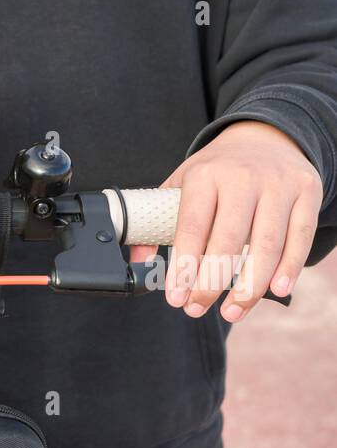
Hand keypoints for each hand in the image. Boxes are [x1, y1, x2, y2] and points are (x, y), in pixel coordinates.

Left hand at [128, 121, 322, 321]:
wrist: (266, 136)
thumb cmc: (219, 170)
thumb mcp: (184, 181)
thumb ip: (160, 219)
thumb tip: (140, 261)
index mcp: (205, 175)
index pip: (192, 225)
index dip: (184, 265)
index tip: (175, 296)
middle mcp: (242, 178)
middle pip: (229, 240)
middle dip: (211, 282)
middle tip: (196, 308)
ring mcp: (278, 184)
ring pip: (267, 244)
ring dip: (249, 286)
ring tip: (231, 311)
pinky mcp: (306, 192)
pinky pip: (300, 237)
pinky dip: (289, 268)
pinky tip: (276, 290)